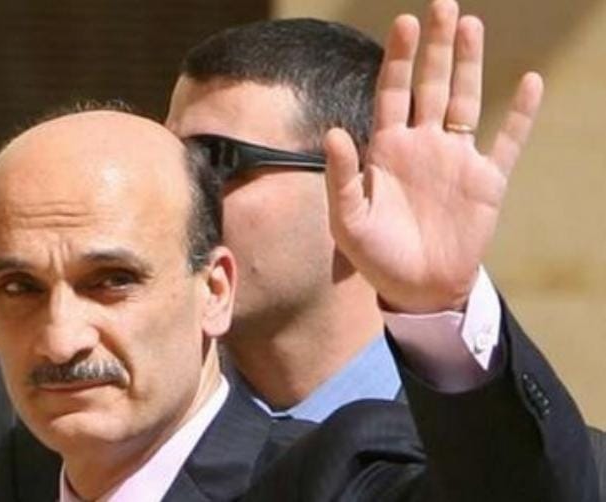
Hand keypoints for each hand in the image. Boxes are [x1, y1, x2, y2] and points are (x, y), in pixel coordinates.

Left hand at [324, 0, 542, 312]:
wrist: (416, 289)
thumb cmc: (376, 256)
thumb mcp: (349, 221)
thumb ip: (341, 178)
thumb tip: (334, 131)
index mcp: (387, 150)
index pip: (392, 93)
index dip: (397, 60)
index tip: (402, 23)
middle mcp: (423, 145)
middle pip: (431, 86)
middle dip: (435, 48)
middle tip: (441, 6)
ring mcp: (456, 160)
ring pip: (466, 102)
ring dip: (470, 66)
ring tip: (471, 26)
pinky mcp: (487, 182)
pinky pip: (507, 143)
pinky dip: (520, 116)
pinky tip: (529, 84)